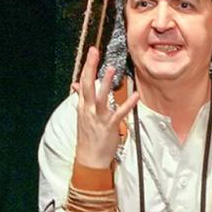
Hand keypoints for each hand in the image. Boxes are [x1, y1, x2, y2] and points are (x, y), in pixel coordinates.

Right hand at [73, 47, 138, 168]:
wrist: (89, 159)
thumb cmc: (88, 137)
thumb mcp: (83, 116)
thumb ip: (82, 99)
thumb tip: (76, 86)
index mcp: (82, 106)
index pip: (83, 82)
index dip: (87, 66)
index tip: (92, 52)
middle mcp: (88, 109)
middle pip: (88, 85)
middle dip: (91, 68)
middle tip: (95, 52)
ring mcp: (98, 117)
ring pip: (100, 97)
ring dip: (106, 83)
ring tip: (111, 69)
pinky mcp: (109, 126)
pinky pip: (119, 114)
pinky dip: (127, 105)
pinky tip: (135, 96)